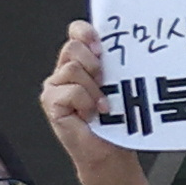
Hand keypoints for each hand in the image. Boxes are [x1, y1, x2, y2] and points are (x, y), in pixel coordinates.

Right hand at [43, 18, 157, 184]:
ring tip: (101, 105)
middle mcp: (64, 71)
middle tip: (105, 82)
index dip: (85, 32)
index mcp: (82, 62)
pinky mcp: (51, 102)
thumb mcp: (121, 86)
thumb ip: (118, 65)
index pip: (76, 32)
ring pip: (73, 69)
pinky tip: (93, 114)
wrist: (110, 152)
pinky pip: (70, 90)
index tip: (101, 44)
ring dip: (93, 89)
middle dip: (94, 64)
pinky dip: (86, 102)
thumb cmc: (118, 120)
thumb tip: (135, 45)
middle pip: (72, 48)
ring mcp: (54, 86)